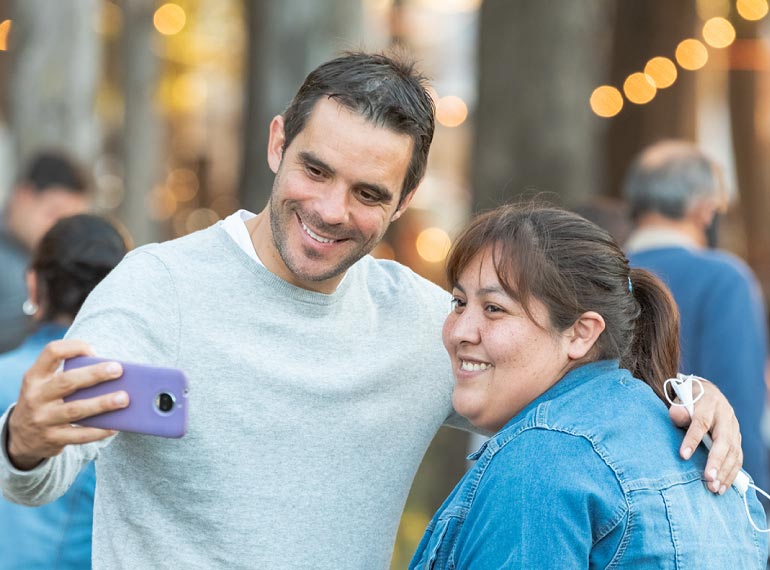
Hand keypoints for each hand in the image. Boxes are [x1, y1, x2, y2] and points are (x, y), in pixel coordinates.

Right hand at [7, 339, 128, 470]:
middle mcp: (36, 396)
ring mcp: (42, 419)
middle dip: (95, 374)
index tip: (94, 351)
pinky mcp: (52, 439)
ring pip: (76, 410)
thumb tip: (110, 372)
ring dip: (102, 404)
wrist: (20, 438)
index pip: (52, 352)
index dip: (74, 347)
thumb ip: (68, 375)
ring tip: (123, 399)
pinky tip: (115, 426)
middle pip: (67, 381)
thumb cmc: (45, 402)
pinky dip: (99, 431)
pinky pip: (80, 435)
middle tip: (118, 370)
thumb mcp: (45, 385)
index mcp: (35, 376)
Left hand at [669, 379, 741, 493]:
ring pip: (734, 452)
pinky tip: (723, 486)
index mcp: (709, 404)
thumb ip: (679, 410)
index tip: (683, 455)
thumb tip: (678, 417)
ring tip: (714, 488)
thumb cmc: (689, 400)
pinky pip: (738, 458)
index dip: (692, 439)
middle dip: (716, 462)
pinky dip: (731, 474)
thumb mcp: (681, 399)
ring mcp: (734, 428)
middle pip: (723, 441)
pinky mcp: (737, 439)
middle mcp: (726, 417)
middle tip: (708, 479)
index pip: (701, 423)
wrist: (708, 393)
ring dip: (725, 472)